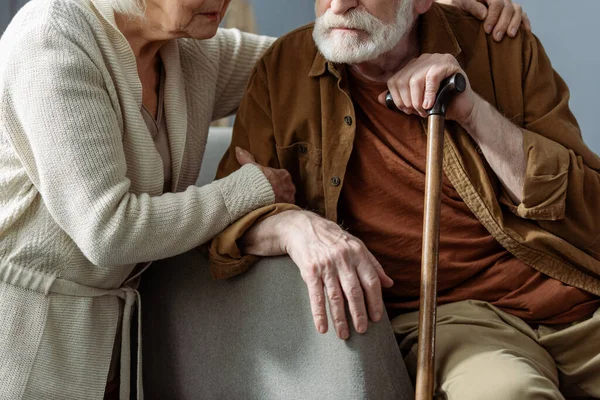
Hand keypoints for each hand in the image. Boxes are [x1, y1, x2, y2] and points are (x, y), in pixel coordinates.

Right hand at [235, 146, 295, 203]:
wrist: (260, 197)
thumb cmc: (258, 181)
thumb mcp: (252, 168)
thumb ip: (247, 158)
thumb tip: (238, 149)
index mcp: (284, 174)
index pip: (281, 175)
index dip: (274, 179)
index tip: (267, 183)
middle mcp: (290, 185)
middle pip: (285, 187)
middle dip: (279, 190)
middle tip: (269, 194)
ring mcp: (290, 197)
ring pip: (286, 197)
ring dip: (281, 199)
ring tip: (271, 202)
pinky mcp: (288, 207)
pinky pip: (286, 206)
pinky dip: (281, 207)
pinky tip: (274, 208)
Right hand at [282, 211, 393, 339]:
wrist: (302, 227)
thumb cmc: (332, 239)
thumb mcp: (356, 246)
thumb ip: (373, 265)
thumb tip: (390, 283)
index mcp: (358, 254)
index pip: (371, 281)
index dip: (375, 301)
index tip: (377, 317)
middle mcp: (343, 259)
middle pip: (354, 291)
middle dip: (359, 313)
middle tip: (362, 330)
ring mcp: (326, 265)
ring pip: (336, 297)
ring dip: (340, 318)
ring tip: (344, 334)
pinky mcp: (310, 271)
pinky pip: (316, 295)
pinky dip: (319, 313)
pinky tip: (322, 327)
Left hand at [377, 53, 479, 126]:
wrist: (462, 108)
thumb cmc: (440, 104)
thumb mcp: (415, 102)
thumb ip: (399, 99)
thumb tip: (379, 98)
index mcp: (413, 66)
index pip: (395, 80)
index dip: (397, 98)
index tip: (407, 110)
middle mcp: (423, 59)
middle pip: (403, 80)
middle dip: (408, 101)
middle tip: (418, 112)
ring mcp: (437, 58)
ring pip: (415, 79)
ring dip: (418, 100)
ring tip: (425, 110)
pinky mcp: (449, 63)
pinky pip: (432, 77)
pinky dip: (429, 94)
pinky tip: (430, 104)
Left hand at [436, 0, 530, 39]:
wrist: (456, 9)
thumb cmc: (457, 7)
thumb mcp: (460, 4)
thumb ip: (471, 6)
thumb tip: (484, 14)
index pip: (496, 4)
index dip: (493, 17)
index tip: (487, 30)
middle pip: (508, 8)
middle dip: (503, 23)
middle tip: (497, 38)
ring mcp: (507, 5)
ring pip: (517, 11)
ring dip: (514, 24)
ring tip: (510, 36)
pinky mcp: (511, 13)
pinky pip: (522, 15)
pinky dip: (525, 22)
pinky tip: (526, 32)